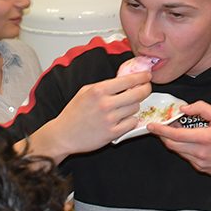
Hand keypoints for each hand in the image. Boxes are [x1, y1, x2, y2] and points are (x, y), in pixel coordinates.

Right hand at [22, 71, 151, 162]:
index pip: (128, 80)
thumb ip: (104, 85)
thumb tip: (125, 80)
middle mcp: (105, 104)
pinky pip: (132, 123)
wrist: (63, 134)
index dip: (141, 77)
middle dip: (145, 89)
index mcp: (98, 90)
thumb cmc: (74, 112)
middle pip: (137, 94)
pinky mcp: (112, 133)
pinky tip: (124, 118)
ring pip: (135, 108)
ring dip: (134, 106)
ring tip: (126, 106)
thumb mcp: (85, 91)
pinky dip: (131, 120)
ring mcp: (110, 119)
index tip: (147, 76)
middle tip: (146, 88)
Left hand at [147, 101, 210, 175]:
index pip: (176, 135)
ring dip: (173, 142)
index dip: (161, 130)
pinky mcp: (202, 168)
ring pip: (178, 152)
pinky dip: (183, 148)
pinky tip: (188, 141)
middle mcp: (201, 153)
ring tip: (176, 131)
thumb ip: (201, 108)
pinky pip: (186, 157)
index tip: (152, 126)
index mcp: (206, 139)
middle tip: (160, 127)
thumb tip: (184, 109)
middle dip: (163, 135)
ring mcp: (201, 163)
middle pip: (172, 145)